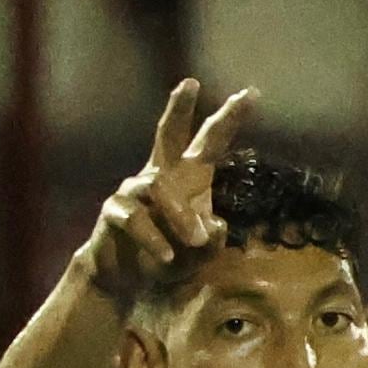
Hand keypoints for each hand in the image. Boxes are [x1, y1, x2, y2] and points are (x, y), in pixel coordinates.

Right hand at [80, 82, 258, 306]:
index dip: (229, 119)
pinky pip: (136, 218)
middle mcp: (160, 176)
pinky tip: (169, 256)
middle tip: (191, 82)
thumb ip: (213, 241)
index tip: (252, 93)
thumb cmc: (170, 261)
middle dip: (179, 108)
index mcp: (188, 180)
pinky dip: (156, 239)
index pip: (209, 143)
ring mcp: (133, 190)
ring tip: (195, 242)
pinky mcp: (115, 211)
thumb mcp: (201, 255)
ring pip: (158, 186)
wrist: (129, 284)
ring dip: (180, 215)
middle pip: (168, 134)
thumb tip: (215, 225)